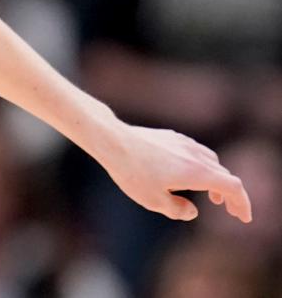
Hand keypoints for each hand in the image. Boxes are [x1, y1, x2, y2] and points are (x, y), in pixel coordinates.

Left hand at [100, 121, 251, 222]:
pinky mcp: (171, 137)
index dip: (242, 203)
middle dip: (232, 195)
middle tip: (231, 211)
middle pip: (225, 174)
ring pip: (212, 161)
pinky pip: (197, 152)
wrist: (112, 140)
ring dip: (218, 180)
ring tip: (213, 196)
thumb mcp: (154, 200)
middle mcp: (195, 155)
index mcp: (197, 172)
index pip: (232, 187)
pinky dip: (204, 167)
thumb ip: (178, 210)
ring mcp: (183, 143)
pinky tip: (191, 176)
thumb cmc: (131, 171)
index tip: (242, 217)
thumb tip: (192, 210)